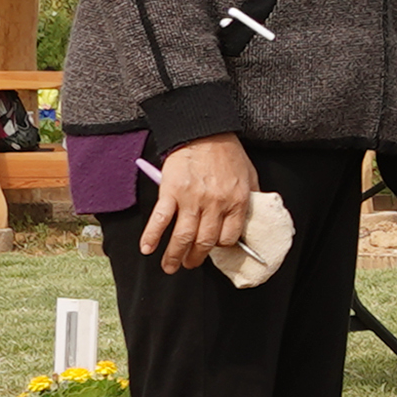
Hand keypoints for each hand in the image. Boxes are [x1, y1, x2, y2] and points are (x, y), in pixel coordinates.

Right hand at [137, 134, 256, 275]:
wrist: (204, 130)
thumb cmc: (227, 151)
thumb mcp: (249, 175)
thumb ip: (249, 198)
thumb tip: (247, 220)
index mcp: (235, 201)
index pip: (229, 237)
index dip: (220, 247)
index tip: (212, 250)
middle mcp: (215, 204)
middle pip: (205, 242)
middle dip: (195, 258)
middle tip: (189, 264)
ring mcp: (192, 199)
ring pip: (183, 237)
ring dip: (175, 256)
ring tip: (170, 266)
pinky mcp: (171, 191)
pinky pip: (161, 220)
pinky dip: (152, 236)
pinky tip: (147, 248)